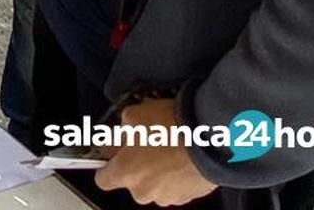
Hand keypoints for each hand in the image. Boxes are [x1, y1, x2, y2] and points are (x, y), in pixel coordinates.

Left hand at [95, 98, 215, 205]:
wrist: (210, 140)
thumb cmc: (171, 128)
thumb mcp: (133, 115)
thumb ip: (120, 130)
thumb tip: (120, 136)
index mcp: (125, 173)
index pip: (103, 179)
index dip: (106, 164)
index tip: (113, 154)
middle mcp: (144, 191)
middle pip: (132, 181)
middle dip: (136, 164)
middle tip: (146, 142)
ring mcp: (167, 197)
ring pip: (154, 183)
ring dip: (158, 169)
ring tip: (168, 146)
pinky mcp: (188, 197)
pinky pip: (175, 185)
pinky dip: (176, 174)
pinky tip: (182, 155)